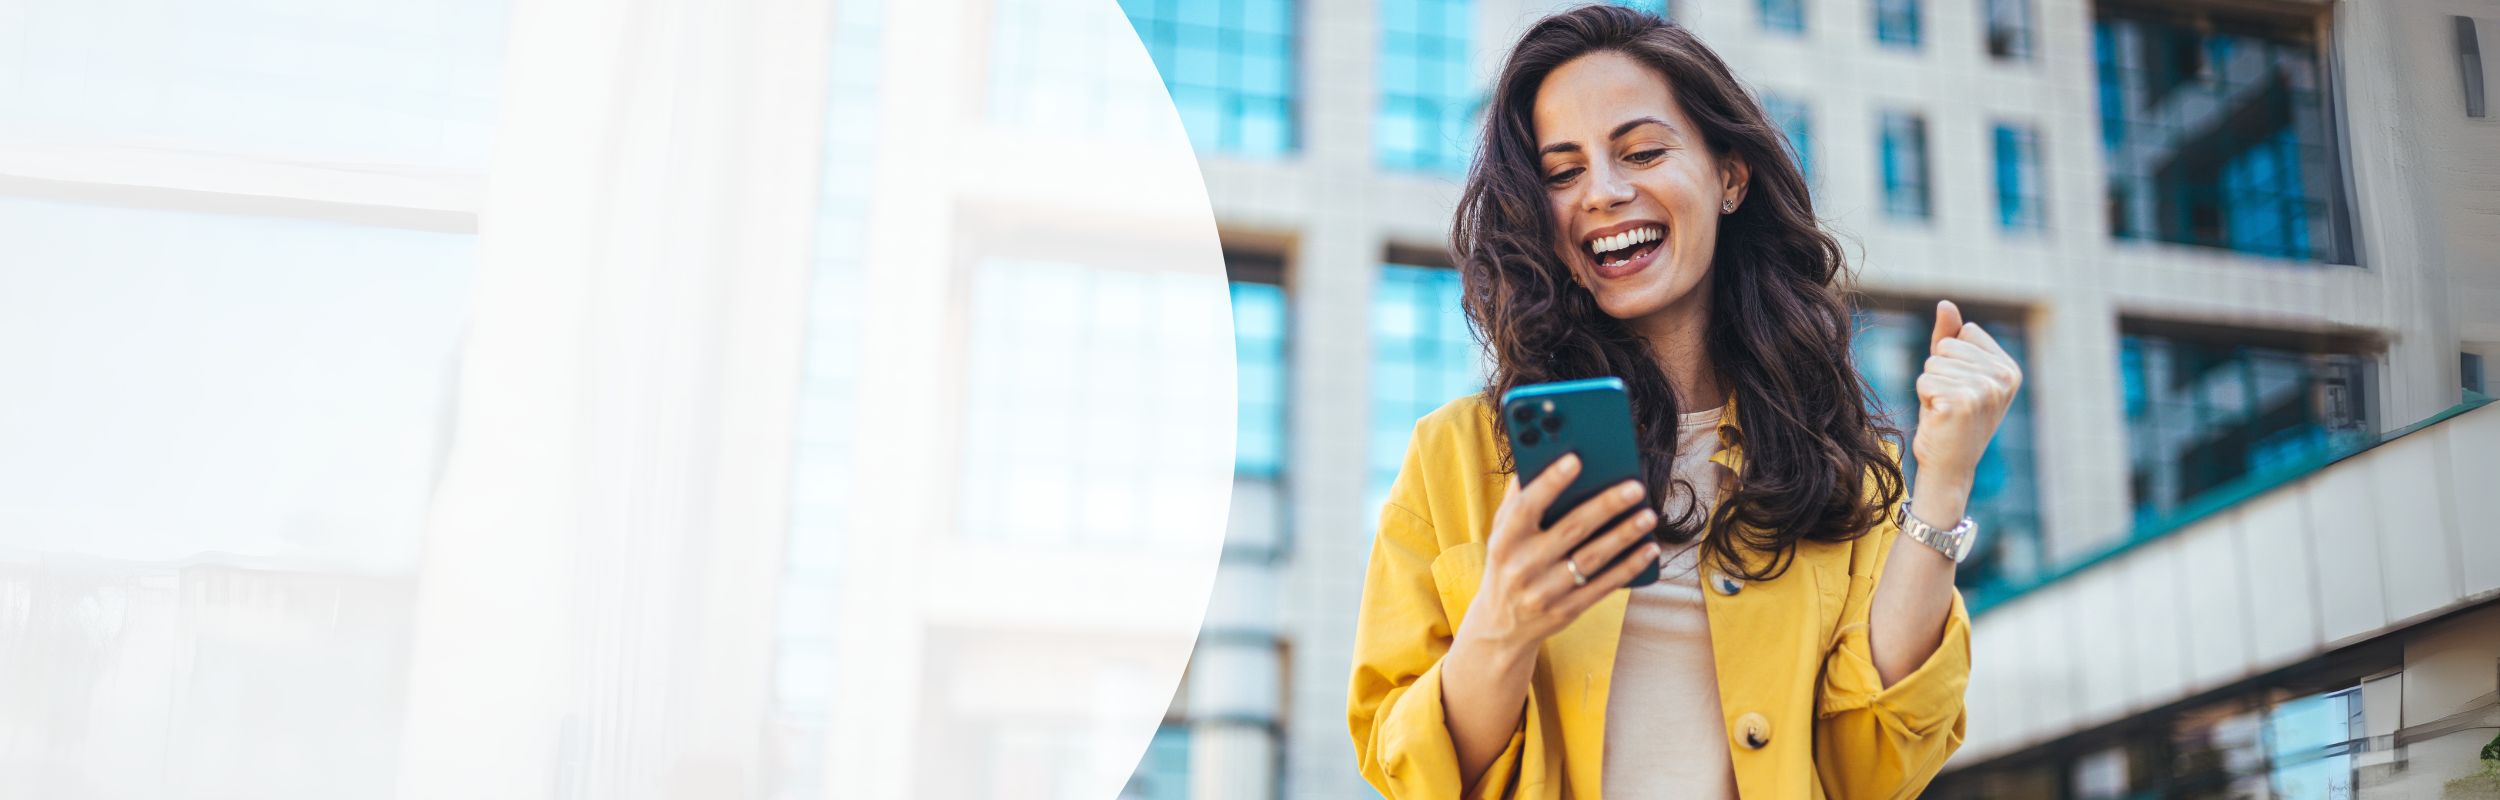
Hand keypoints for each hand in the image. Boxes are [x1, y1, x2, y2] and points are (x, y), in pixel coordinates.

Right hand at [1457, 453, 1662, 655]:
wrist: (1500, 625)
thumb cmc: (1507, 564)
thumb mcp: (1500, 534)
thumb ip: (1517, 500)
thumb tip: (1537, 458)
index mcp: (1504, 541)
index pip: (1527, 507)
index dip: (1550, 483)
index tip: (1576, 459)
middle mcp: (1523, 567)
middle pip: (1570, 530)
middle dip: (1605, 506)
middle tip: (1635, 487)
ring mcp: (1545, 592)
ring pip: (1591, 559)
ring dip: (1624, 535)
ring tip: (1649, 515)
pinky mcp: (1566, 611)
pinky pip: (1603, 586)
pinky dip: (1628, 566)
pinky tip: (1649, 549)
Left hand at [1911, 300, 2023, 483]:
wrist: (1948, 464)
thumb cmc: (1948, 417)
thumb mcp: (1953, 372)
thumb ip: (1950, 337)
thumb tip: (1945, 303)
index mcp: (2010, 368)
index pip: (1966, 332)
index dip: (1951, 357)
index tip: (1960, 386)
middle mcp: (2004, 377)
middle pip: (1947, 345)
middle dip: (1938, 372)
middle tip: (1949, 401)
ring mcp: (1986, 389)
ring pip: (1933, 363)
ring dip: (1930, 386)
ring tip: (1944, 410)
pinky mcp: (1963, 401)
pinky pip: (1924, 379)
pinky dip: (1924, 398)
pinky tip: (1939, 417)